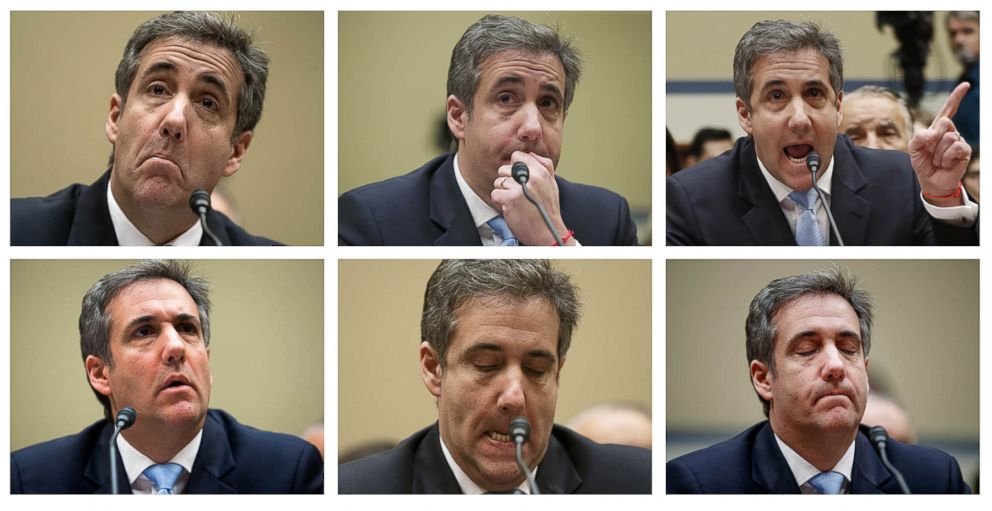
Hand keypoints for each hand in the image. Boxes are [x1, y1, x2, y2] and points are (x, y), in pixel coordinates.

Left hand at [490, 151, 571, 244]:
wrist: (548, 233)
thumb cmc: (548, 211)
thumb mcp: (552, 184)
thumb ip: (544, 166)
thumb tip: (530, 155)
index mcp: (541, 171)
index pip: (518, 156)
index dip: (514, 166)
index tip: (516, 177)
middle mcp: (531, 177)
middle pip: (504, 168)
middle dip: (507, 181)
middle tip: (516, 193)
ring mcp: (520, 187)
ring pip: (498, 181)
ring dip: (503, 193)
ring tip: (514, 202)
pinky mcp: (510, 199)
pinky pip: (495, 193)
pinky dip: (499, 202)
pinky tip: (510, 208)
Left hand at [909, 82, 971, 206]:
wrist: (931, 181)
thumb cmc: (923, 163)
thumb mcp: (913, 149)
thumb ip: (918, 137)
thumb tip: (932, 132)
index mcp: (937, 128)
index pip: (948, 110)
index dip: (956, 97)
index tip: (965, 85)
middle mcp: (950, 132)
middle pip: (945, 122)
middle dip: (933, 139)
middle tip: (931, 152)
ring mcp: (958, 141)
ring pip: (949, 137)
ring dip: (938, 152)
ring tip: (937, 160)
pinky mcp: (964, 151)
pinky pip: (955, 147)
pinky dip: (946, 158)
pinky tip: (945, 163)